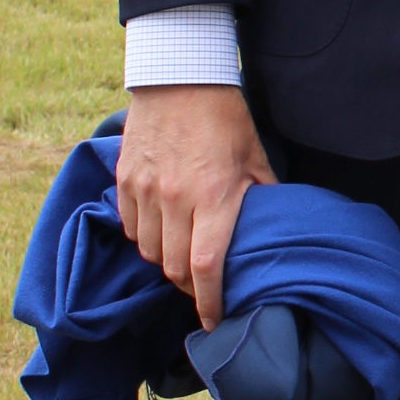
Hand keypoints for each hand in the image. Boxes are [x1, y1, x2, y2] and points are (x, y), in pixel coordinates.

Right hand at [115, 85, 276, 329]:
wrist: (178, 77)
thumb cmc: (225, 118)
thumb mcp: (256, 157)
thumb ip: (263, 197)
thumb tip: (275, 232)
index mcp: (213, 197)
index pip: (205, 267)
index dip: (209, 302)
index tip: (213, 322)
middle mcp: (174, 199)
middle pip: (172, 268)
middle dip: (188, 286)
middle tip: (202, 287)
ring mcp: (144, 190)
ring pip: (147, 252)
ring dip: (164, 261)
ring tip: (181, 254)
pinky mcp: (124, 181)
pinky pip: (128, 227)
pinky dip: (142, 236)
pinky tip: (160, 228)